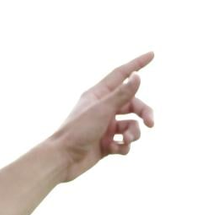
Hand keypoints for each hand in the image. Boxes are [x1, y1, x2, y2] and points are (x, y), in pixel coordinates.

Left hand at [52, 52, 155, 182]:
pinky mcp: (106, 144)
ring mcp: (105, 127)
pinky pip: (124, 143)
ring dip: (133, 134)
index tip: (152, 54)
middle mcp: (103, 109)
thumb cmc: (78, 131)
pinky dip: (123, 146)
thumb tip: (137, 75)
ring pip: (131, 126)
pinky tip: (114, 150)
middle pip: (133, 104)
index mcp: (98, 95)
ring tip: (125, 140)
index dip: (136, 64)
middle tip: (151, 123)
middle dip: (144, 113)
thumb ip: (122, 93)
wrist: (62, 160)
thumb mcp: (102, 109)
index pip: (121, 74)